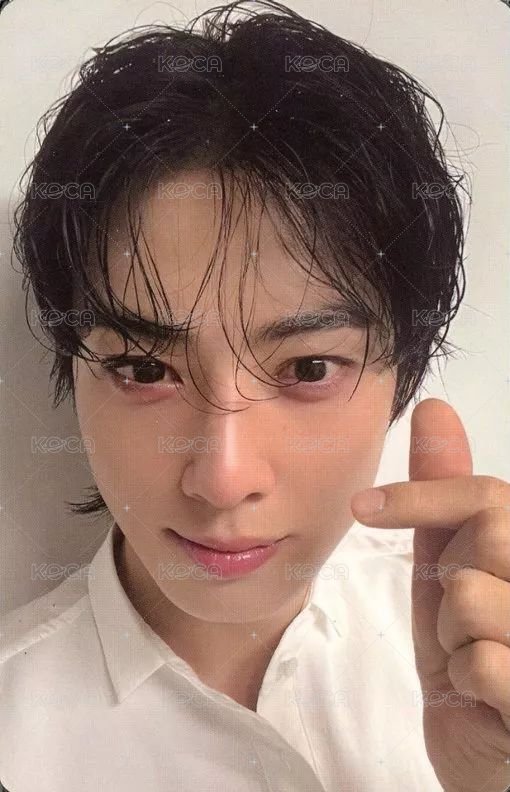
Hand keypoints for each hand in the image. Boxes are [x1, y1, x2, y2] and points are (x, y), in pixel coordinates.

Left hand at [350, 398, 509, 791]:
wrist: (487, 748)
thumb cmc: (468, 651)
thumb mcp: (449, 567)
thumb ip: (447, 496)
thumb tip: (436, 408)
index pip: (487, 497)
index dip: (422, 496)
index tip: (364, 507)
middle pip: (484, 539)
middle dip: (450, 583)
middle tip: (462, 622)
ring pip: (471, 601)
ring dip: (453, 640)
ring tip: (477, 660)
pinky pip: (483, 665)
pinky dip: (468, 684)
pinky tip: (489, 696)